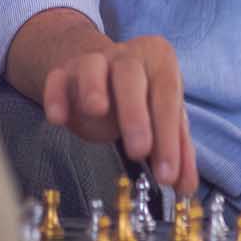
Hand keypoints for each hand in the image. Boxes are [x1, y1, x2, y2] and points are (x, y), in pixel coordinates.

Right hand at [41, 34, 199, 192]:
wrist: (105, 72)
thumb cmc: (142, 97)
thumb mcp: (165, 118)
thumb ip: (178, 150)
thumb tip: (185, 185)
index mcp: (159, 62)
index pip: (167, 97)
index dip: (169, 137)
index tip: (167, 175)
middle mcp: (127, 56)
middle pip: (131, 76)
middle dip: (135, 115)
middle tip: (139, 152)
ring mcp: (93, 60)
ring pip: (92, 67)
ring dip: (93, 88)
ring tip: (96, 111)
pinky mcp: (64, 72)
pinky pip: (57, 79)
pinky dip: (55, 96)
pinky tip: (58, 119)